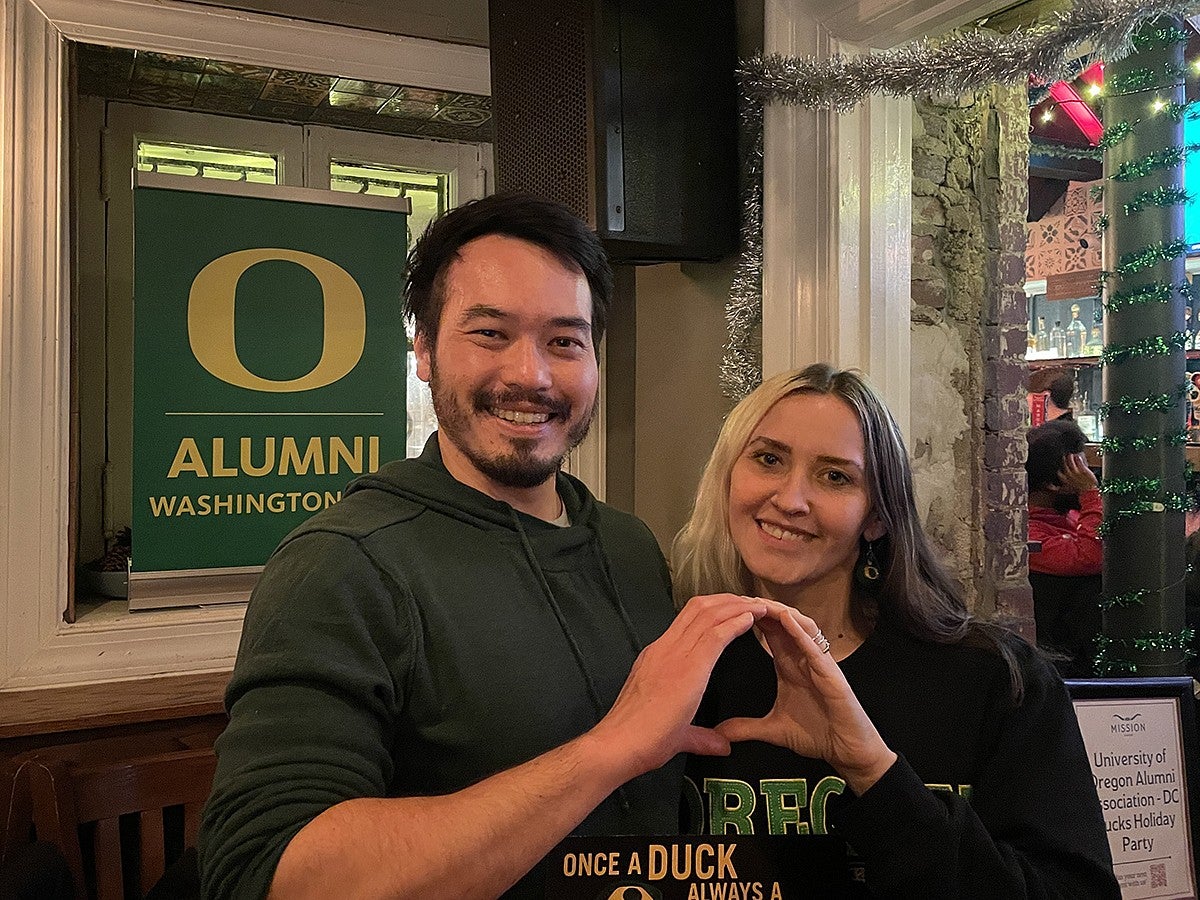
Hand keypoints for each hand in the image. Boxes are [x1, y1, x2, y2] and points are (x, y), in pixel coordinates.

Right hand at [590, 593, 767, 777]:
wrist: (621, 743)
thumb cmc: (640, 739)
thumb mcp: (678, 732)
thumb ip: (701, 736)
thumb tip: (721, 744)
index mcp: (658, 657)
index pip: (687, 621)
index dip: (713, 610)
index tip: (733, 611)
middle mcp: (665, 648)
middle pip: (699, 608)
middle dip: (727, 601)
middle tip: (749, 602)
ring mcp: (674, 654)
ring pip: (709, 614)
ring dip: (736, 606)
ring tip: (757, 605)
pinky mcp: (688, 666)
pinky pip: (715, 634)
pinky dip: (736, 622)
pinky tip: (751, 619)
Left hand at [714, 603, 895, 794]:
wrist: (847, 751)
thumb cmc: (817, 734)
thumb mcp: (772, 730)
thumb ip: (746, 728)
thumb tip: (719, 732)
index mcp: (789, 664)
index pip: (768, 631)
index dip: (751, 616)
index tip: (729, 605)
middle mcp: (803, 658)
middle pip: (782, 622)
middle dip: (761, 607)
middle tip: (739, 595)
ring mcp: (818, 663)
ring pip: (799, 626)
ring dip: (779, 613)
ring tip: (758, 602)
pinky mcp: (831, 673)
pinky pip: (814, 647)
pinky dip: (800, 632)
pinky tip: (785, 620)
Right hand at [1056, 452, 1098, 493]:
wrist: (1089, 491)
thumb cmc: (1076, 491)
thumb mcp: (1062, 491)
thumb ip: (1053, 488)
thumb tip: (1046, 484)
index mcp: (1063, 479)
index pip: (1057, 470)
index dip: (1056, 466)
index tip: (1057, 463)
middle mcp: (1068, 475)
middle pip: (1064, 464)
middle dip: (1063, 459)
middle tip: (1063, 455)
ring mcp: (1076, 472)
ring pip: (1070, 461)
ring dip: (1070, 457)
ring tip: (1070, 454)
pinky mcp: (1083, 469)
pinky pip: (1079, 461)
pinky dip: (1077, 458)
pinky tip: (1077, 456)